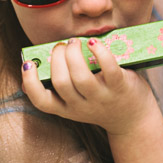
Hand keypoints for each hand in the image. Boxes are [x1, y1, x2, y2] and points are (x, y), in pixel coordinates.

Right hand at [22, 37, 157, 135]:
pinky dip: (100, 52)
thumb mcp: (78, 101)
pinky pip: (108, 69)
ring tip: (75, 42)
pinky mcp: (121, 88)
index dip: (30, 82)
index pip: (41, 101)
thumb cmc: (102, 102)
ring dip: (74, 54)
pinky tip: (94, 42)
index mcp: (67, 108)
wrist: (134, 121)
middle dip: (57, 58)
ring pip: (80, 77)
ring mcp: (102, 98)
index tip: (28, 63)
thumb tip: (37, 63)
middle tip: (62, 45)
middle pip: (60, 82)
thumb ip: (62, 86)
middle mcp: (82, 106)